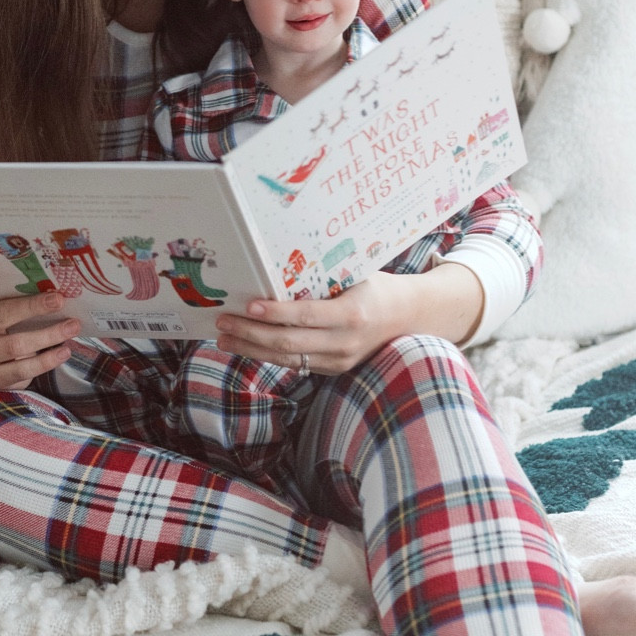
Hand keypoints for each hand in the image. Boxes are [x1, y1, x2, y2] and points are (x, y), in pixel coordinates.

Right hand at [0, 270, 80, 388]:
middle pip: (0, 316)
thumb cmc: (1, 328)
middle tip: (59, 300)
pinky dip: (46, 360)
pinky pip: (22, 369)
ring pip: (15, 345)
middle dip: (32, 307)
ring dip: (49, 335)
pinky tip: (64, 352)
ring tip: (72, 327)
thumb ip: (15, 298)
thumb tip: (55, 290)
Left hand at [213, 266, 483, 375]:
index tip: (248, 305)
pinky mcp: (335, 370)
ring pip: (287, 359)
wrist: (413, 318)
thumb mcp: (358, 276)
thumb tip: (280, 266)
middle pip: (289, 343)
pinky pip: (296, 364)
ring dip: (252, 349)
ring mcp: (340, 361)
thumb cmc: (380, 288)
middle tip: (223, 321)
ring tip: (224, 337)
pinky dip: (268, 355)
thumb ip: (324, 279)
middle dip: (251, 333)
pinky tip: (247, 346)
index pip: (306, 316)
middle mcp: (345, 343)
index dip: (275, 312)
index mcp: (353, 315)